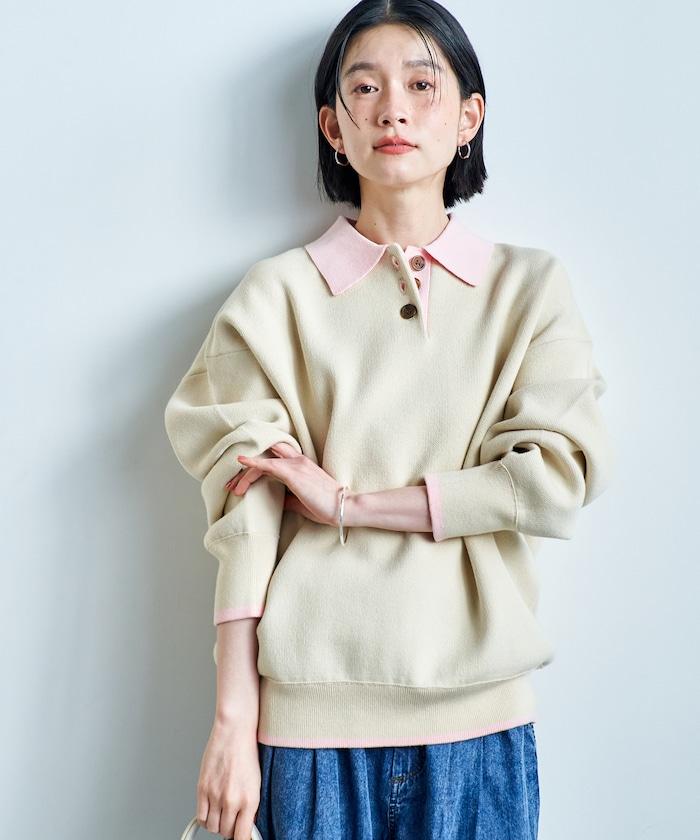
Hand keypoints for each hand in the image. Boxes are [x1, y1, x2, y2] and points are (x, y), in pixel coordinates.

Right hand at [196, 719, 260, 839]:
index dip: (241, 839)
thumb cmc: (247, 753)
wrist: (235, 731)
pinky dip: (205, 818)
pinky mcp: (202, 788)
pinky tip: (211, 811)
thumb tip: (247, 825)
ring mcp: (215, 795)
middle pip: (226, 832)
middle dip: (230, 829)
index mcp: (250, 800)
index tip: (241, 837)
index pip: (242, 836)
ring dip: (217, 823)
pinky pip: (201, 816)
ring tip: (223, 813)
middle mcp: (232, 800)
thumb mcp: (256, 783)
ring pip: (212, 827)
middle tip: (233, 820)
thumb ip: (250, 806)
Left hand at [224, 441, 347, 525]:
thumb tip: (274, 502)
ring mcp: (296, 465)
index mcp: (301, 466)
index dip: (257, 466)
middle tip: (231, 484)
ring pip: (264, 462)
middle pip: (266, 456)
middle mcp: (298, 461)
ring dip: (245, 474)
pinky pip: (269, 465)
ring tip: (232, 487)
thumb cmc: (326, 506)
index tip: (241, 481)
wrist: (343, 507)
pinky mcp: (294, 473)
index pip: (274, 458)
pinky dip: (254, 463)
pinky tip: (241, 463)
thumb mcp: (302, 502)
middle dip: (247, 468)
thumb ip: (287, 499)